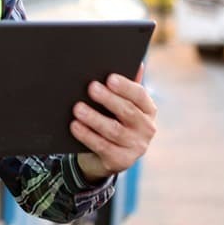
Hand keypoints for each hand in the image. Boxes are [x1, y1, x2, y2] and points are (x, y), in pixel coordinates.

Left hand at [72, 64, 156, 182]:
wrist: (105, 157)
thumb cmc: (113, 121)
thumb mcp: (120, 106)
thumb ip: (126, 87)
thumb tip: (137, 63)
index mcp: (148, 110)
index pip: (140, 96)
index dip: (125, 86)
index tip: (109, 78)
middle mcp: (147, 129)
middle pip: (127, 112)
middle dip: (108, 99)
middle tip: (91, 88)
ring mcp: (136, 147)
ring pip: (114, 130)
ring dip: (94, 118)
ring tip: (78, 108)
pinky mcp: (122, 161)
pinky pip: (102, 147)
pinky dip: (87, 136)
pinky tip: (75, 126)